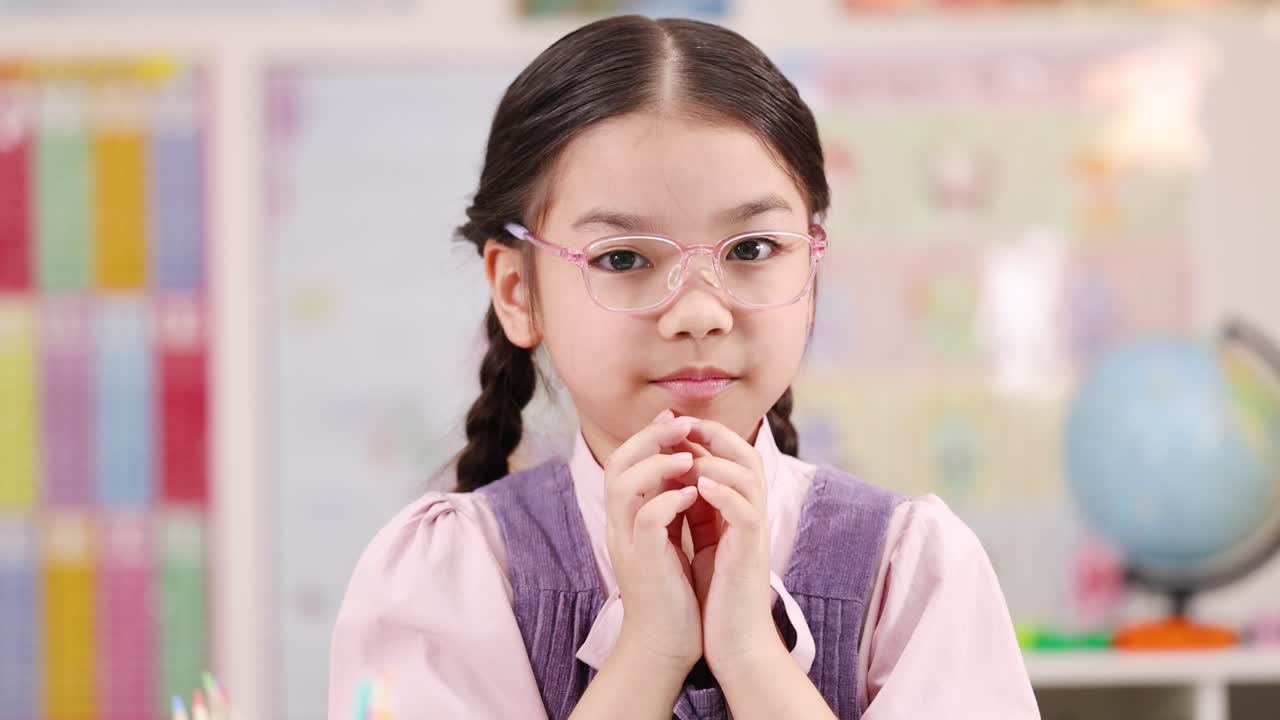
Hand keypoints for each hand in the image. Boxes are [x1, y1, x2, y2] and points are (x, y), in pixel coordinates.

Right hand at [603, 409, 703, 671]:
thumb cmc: (674, 596)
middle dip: (649, 438)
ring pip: (624, 485)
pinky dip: (669, 500)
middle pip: (617, 465)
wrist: (665, 647)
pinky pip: (646, 519)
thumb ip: (671, 510)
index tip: (676, 419)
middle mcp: (620, 527)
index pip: (625, 463)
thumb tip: (688, 475)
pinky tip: (693, 495)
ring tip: (688, 457)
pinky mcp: (642, 561)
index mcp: (628, 520)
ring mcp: (626, 544)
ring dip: (657, 465)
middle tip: (680, 424)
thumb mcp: (671, 543)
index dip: (648, 436)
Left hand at [683, 419, 779, 675]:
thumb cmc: (714, 598)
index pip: (728, 459)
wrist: (734, 645)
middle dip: (715, 435)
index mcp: (735, 512)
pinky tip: (701, 486)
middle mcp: (748, 516)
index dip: (704, 438)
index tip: (672, 426)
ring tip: (690, 455)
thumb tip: (675, 481)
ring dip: (718, 459)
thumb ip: (696, 512)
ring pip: (749, 477)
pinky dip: (725, 493)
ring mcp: (753, 533)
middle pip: (746, 456)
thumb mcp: (701, 544)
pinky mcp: (750, 554)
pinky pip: (745, 512)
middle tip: (683, 424)